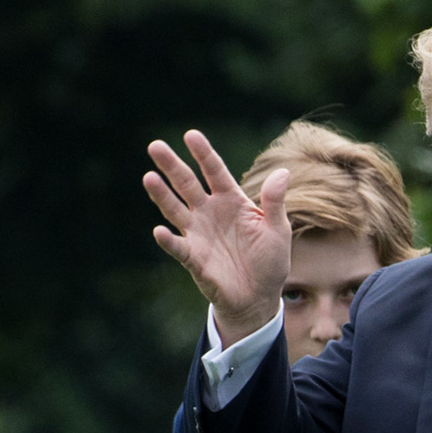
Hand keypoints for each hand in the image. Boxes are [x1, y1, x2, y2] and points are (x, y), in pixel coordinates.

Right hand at [144, 130, 290, 345]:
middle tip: (155, 146)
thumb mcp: (277, 230)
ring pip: (175, 210)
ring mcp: (198, 234)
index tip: (190, 135)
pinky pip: (178, 247)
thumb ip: (274, 202)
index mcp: (231, 201)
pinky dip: (169, 240)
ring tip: (149, 178)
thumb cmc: (269, 261)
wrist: (259, 297)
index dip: (203, 154)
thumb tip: (282, 172)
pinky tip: (159, 231)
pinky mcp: (193, 258)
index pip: (215, 172)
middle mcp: (210, 213)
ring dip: (162, 195)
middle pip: (187, 184)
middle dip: (172, 166)